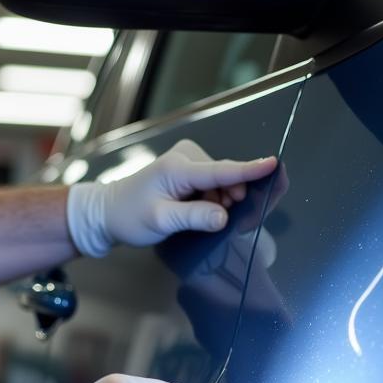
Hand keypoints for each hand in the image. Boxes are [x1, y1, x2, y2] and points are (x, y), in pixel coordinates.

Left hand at [66, 139, 277, 257]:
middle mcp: (186, 157)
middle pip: (226, 177)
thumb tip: (224, 216)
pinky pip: (214, 184)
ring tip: (208, 222)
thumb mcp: (160, 220)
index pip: (221, 171)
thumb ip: (193, 217)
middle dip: (234, 199)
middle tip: (230, 225)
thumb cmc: (129, 216)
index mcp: (178, 168)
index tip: (274, 165)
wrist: (108, 212)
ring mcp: (188, 162)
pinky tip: (205, 214)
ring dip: (224, 202)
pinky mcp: (189, 170)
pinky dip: (216, 200)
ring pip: (222, 183)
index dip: (250, 170)